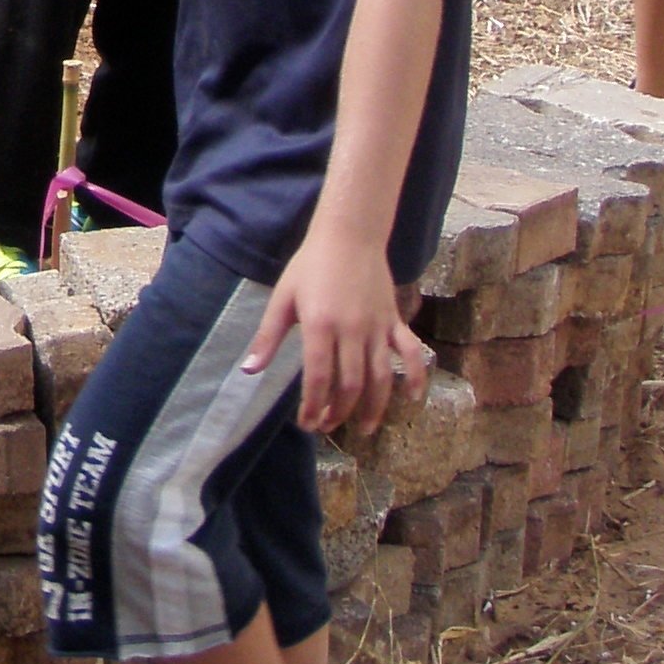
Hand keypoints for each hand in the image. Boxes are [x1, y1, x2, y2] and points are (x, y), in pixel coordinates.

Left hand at [247, 232, 426, 437]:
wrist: (349, 235)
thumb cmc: (311, 265)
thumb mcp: (282, 298)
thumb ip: (268, 337)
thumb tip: (249, 370)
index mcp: (320, 325)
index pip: (319, 378)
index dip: (313, 406)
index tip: (307, 424)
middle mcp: (352, 330)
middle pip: (349, 384)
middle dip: (338, 412)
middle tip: (327, 426)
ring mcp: (377, 326)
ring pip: (379, 376)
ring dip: (373, 407)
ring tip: (363, 428)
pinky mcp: (395, 320)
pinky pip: (410, 352)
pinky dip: (414, 375)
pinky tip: (412, 398)